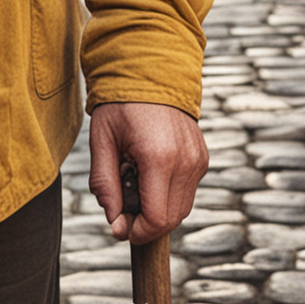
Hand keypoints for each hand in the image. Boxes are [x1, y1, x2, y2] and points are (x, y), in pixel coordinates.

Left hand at [88, 101, 207, 245]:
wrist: (149, 71)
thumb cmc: (120, 104)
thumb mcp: (102, 141)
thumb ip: (105, 184)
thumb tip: (114, 222)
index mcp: (159, 157)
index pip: (157, 219)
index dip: (137, 232)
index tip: (120, 227)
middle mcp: (186, 161)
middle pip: (172, 219)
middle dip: (146, 223)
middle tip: (122, 206)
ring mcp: (198, 159)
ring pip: (182, 207)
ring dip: (158, 208)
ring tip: (135, 182)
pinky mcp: (202, 157)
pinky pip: (188, 190)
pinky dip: (169, 193)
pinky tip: (149, 173)